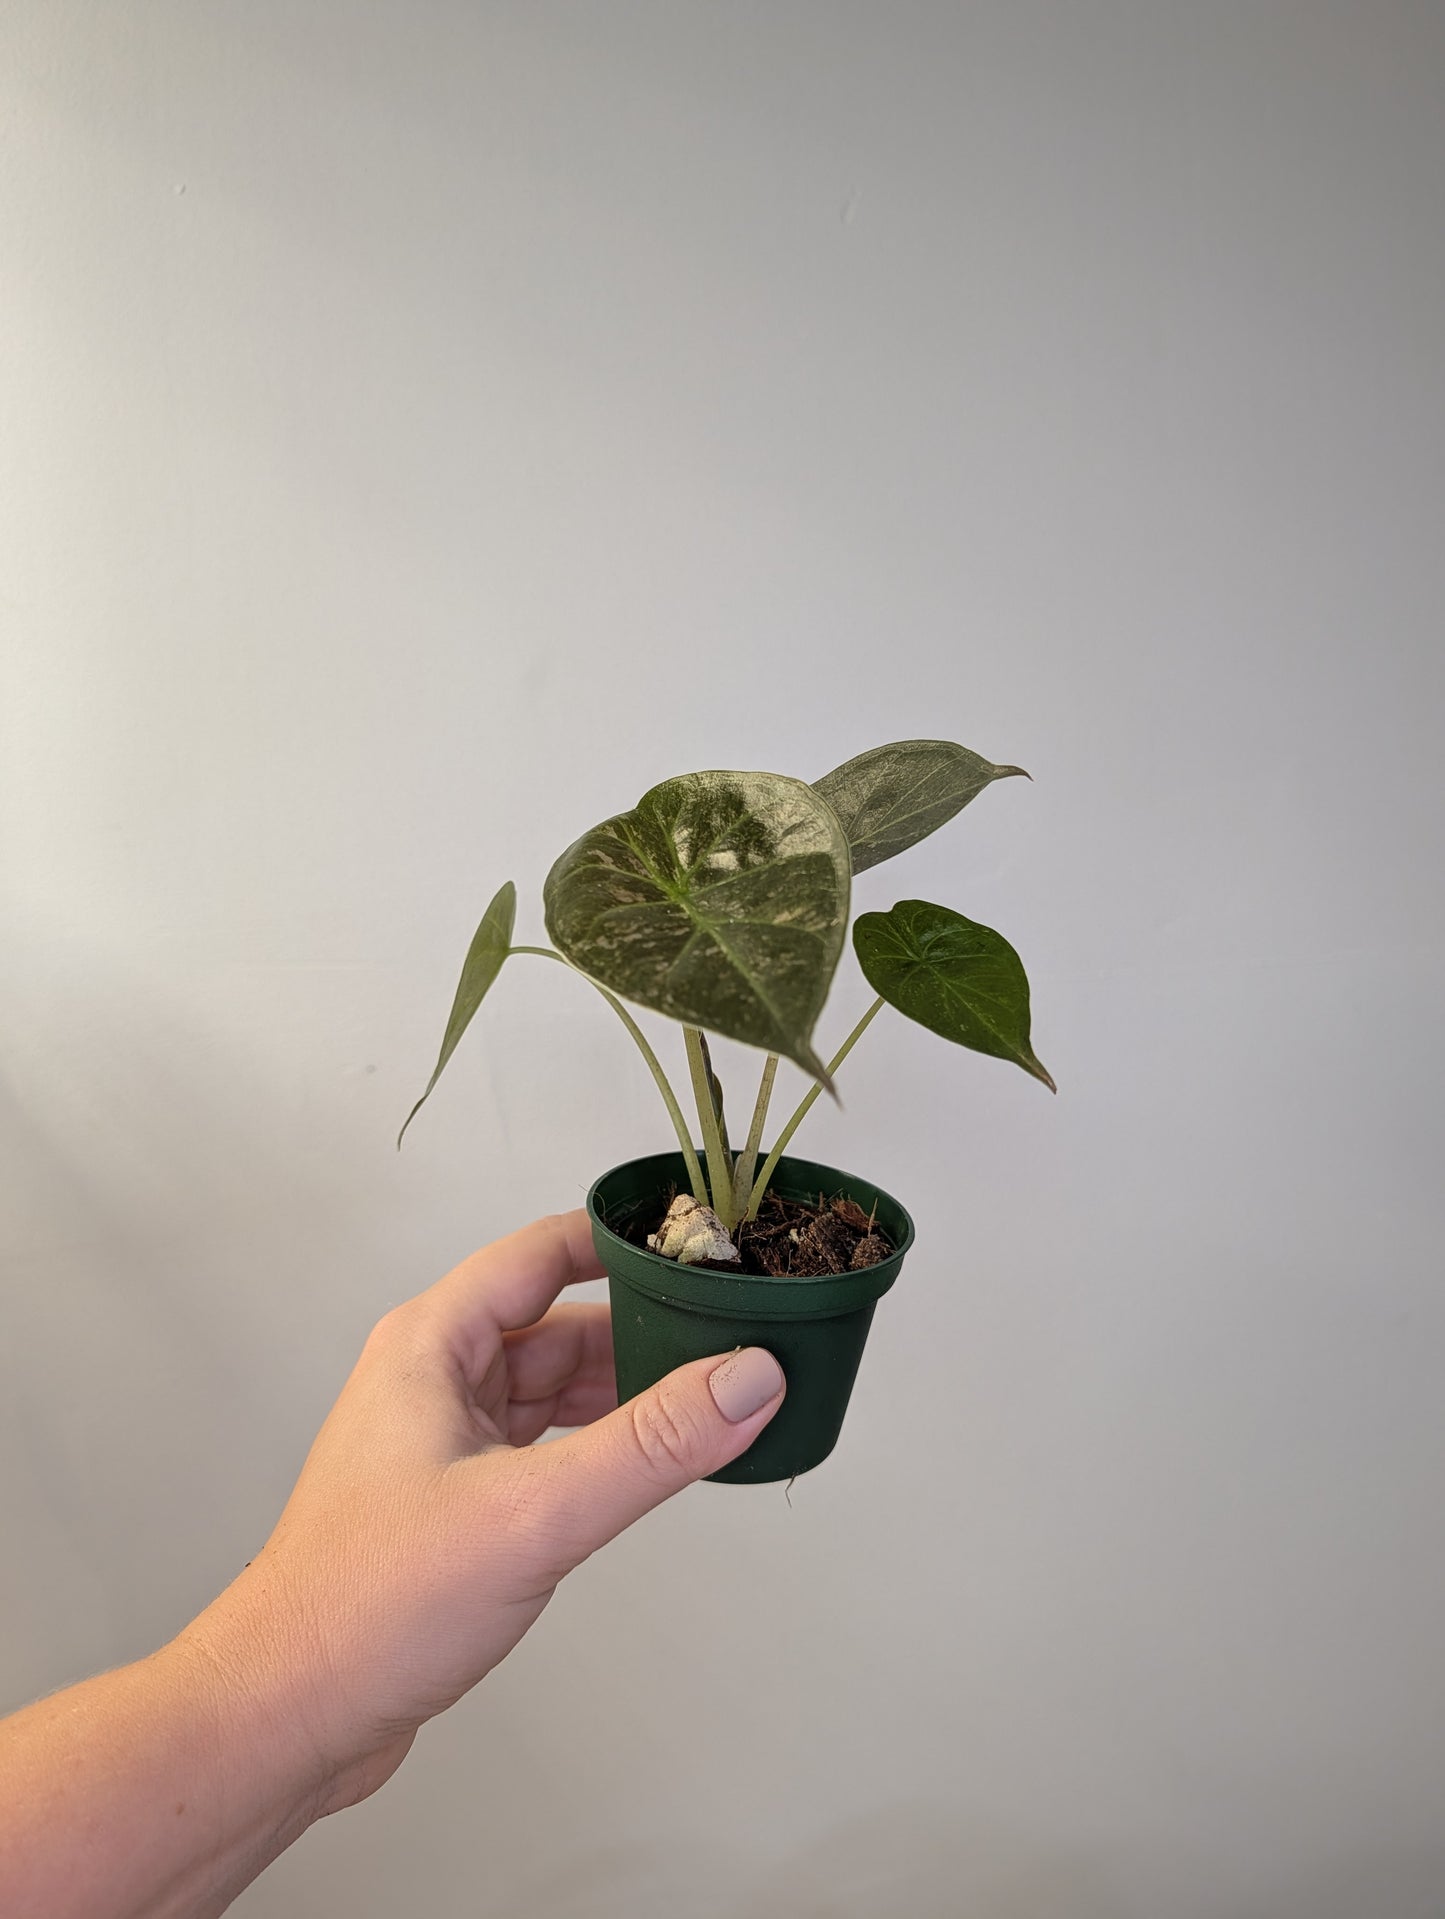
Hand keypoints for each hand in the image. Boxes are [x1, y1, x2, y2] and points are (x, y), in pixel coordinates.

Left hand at [180, 1209, 785, 1815]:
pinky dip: (599, 1448)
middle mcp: (433, 1379)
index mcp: (432, 1345)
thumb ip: (651, 1444)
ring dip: (626, 1395)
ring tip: (711, 1404)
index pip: (544, 1253)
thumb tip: (744, 1379)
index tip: (702, 1246)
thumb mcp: (533, 1513)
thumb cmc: (367, 1606)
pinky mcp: (454, 1501)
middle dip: (644, 1331)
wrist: (285, 1715)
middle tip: (733, 1340)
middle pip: (559, 1323)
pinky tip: (649, 1468)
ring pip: (554, 1389)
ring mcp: (441, 1441)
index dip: (625, 1243)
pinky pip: (543, 1446)